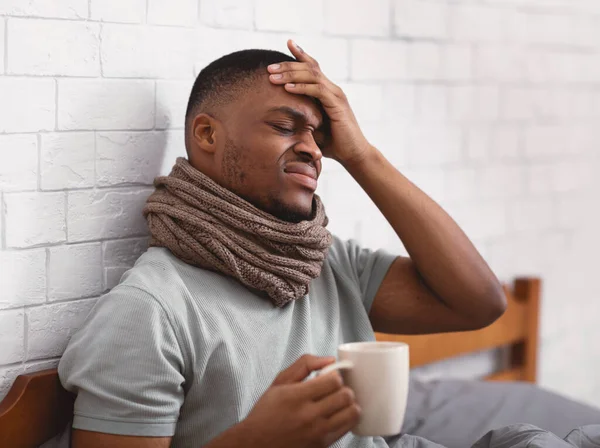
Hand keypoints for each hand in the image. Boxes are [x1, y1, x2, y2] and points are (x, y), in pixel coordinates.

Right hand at [241, 354, 360, 447]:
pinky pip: (348, 428)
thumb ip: (305, 364)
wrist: (257, 444)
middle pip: (345, 396)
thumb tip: (330, 360)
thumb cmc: (267, 411)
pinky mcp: (323, 445)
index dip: (334, 376)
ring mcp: (317, 433)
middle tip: (335, 389)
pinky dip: (347, 418)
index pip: (333, 381)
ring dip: (349, 403)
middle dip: (343, 388)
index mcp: (297, 397)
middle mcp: (309, 416)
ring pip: (352, 412)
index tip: (328, 378)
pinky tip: (337, 415)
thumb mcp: (280, 382)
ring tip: (338, 402)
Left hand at [268, 39, 372, 165]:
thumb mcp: (311, 128)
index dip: (300, 54)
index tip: (287, 43)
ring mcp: (336, 95)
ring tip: (273, 76)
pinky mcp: (337, 104)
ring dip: (291, 74)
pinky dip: (302, 87)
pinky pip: (317, 90)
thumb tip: (279, 118)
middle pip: (309, 68)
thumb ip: (299, 118)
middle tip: (269, 67)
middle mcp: (332, 89)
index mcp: (327, 92)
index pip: (313, 67)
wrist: (353, 155)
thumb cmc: (332, 144)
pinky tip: (288, 88)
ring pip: (312, 75)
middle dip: (288, 65)